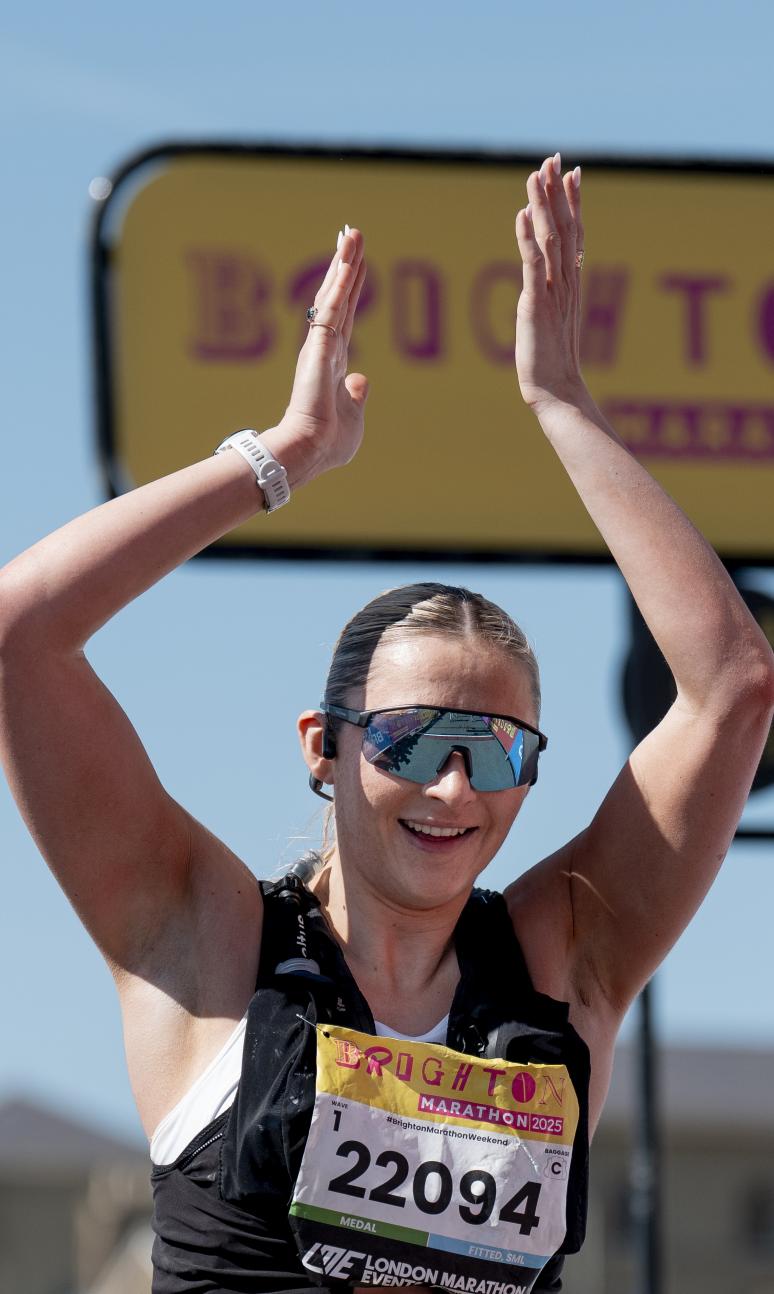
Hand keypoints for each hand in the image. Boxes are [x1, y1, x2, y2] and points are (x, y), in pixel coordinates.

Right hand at [265, 228, 368, 488]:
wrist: (310, 451)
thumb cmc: (329, 444)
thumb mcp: (353, 416)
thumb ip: (357, 396)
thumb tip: (362, 380)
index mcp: (333, 364)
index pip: (346, 318)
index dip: (351, 290)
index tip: (357, 265)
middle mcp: (325, 349)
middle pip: (338, 298)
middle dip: (346, 266)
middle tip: (351, 234)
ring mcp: (321, 346)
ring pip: (334, 296)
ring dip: (344, 264)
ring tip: (351, 233)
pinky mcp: (319, 347)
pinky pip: (333, 310)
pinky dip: (341, 285)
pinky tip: (349, 261)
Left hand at [514, 154, 587, 415]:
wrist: (556, 391)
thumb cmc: (552, 361)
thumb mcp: (552, 319)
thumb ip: (550, 293)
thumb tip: (544, 275)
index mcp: (570, 283)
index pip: (574, 233)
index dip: (573, 202)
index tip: (571, 172)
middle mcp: (565, 281)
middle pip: (564, 227)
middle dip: (558, 192)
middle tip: (554, 158)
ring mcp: (553, 291)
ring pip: (550, 238)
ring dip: (542, 205)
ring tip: (537, 173)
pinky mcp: (536, 304)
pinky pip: (532, 264)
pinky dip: (526, 238)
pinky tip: (521, 214)